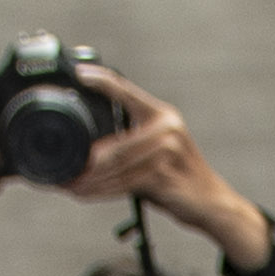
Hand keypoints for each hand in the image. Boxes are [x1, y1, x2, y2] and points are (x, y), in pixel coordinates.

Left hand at [68, 69, 274, 271]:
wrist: (213, 202)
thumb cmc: (180, 176)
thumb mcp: (160, 148)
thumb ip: (133, 142)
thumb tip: (91, 149)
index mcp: (162, 114)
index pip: (126, 91)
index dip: (102, 81)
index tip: (79, 74)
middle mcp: (166, 127)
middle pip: (113, 144)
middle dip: (84, 161)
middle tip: (61, 170)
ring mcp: (167, 151)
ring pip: (115, 166)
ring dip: (89, 180)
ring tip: (69, 186)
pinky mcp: (164, 176)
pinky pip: (124, 183)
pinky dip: (101, 191)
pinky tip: (86, 194)